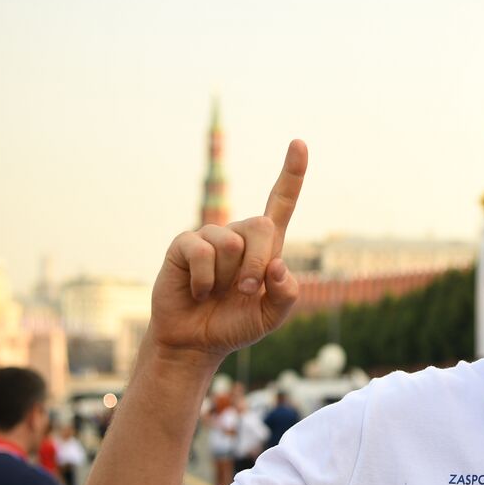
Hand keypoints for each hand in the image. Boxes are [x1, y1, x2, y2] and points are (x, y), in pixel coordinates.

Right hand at [147, 140, 306, 360]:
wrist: (196, 341)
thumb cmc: (236, 323)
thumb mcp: (272, 316)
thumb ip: (287, 294)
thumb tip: (278, 265)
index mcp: (266, 246)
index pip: (281, 203)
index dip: (292, 174)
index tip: (300, 143)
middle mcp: (239, 234)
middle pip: (262, 226)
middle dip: (258, 264)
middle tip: (247, 290)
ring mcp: (210, 237)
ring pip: (231, 243)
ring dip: (227, 277)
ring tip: (215, 292)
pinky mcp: (183, 245)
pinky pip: (201, 252)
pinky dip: (203, 281)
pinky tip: (197, 291)